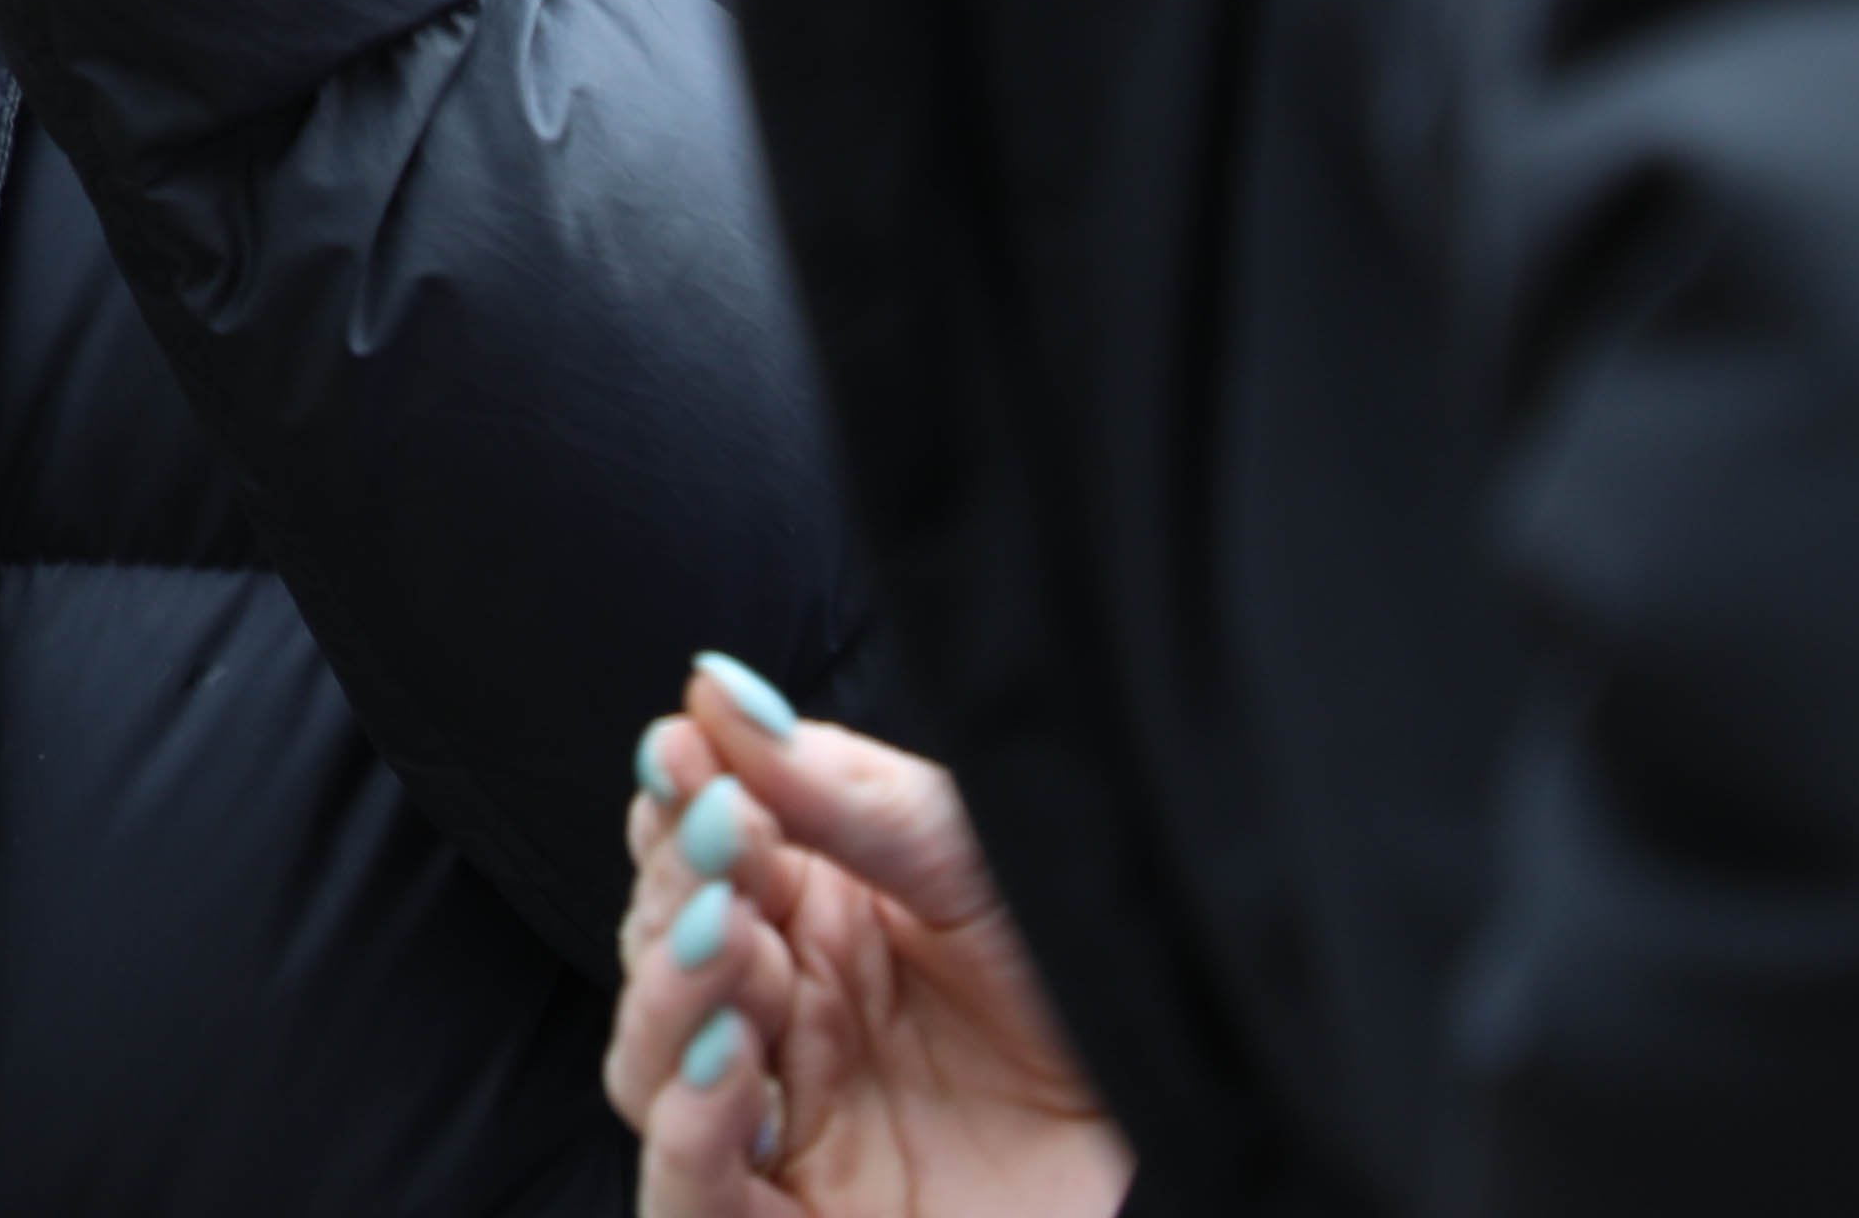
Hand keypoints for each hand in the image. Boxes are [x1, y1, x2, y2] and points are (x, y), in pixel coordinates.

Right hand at [608, 661, 1129, 1217]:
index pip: (694, 855)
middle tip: (721, 842)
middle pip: (658, 953)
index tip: (684, 754)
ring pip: (646, 1066)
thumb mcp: (987, 872)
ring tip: (726, 941)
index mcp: (828, 922)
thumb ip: (849, 793)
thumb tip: (714, 691)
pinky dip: (682, 1134)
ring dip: (665, 997)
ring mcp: (792, 1132)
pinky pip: (687, 1198)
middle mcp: (794, 1022)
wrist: (1212, 1144)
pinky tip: (726, 1067)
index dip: (675, 804)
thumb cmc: (1119, 1003)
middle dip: (672, 890)